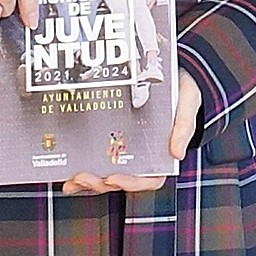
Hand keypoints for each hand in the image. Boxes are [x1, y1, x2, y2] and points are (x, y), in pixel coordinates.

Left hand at [60, 71, 201, 195]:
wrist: (172, 71)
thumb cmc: (182, 90)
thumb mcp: (188, 103)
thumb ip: (184, 126)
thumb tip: (177, 153)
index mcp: (163, 153)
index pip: (150, 179)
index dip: (132, 183)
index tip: (114, 178)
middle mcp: (142, 156)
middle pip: (122, 180)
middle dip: (101, 183)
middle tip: (83, 177)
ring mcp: (124, 150)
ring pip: (106, 175)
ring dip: (88, 182)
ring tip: (72, 179)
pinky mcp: (111, 139)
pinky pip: (96, 157)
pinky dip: (81, 166)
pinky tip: (67, 169)